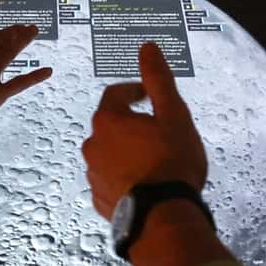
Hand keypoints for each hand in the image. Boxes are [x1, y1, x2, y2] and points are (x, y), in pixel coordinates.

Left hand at [81, 42, 206, 219]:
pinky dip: (124, 175)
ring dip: (127, 150)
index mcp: (108, 121)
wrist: (164, 217)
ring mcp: (93, 174)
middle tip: (157, 130)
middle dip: (132, 123)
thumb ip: (158, 80)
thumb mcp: (173, 115)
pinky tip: (145, 182)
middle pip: (111, 124)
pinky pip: (111, 178)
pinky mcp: (99, 198)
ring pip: (109, 152)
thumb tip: (147, 48)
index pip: (115, 94)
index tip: (149, 96)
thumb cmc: (171, 162)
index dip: (134, 91)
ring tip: (154, 159)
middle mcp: (92, 145)